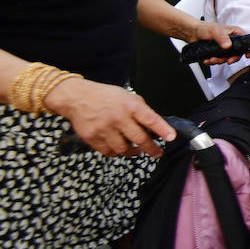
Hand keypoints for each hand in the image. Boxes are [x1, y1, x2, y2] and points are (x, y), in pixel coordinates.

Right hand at [44, 78, 175, 157]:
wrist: (78, 98)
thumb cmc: (105, 97)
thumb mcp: (128, 96)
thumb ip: (141, 110)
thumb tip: (155, 125)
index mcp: (129, 105)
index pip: (150, 119)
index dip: (162, 129)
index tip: (171, 137)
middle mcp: (118, 117)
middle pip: (139, 138)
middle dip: (151, 148)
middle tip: (157, 152)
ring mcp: (104, 129)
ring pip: (124, 149)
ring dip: (133, 152)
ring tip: (137, 149)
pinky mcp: (93, 138)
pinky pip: (109, 152)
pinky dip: (116, 152)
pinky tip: (119, 146)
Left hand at [185, 20, 243, 66]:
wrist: (193, 33)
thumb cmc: (205, 28)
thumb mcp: (215, 31)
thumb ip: (222, 38)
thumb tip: (228, 46)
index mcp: (235, 33)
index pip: (246, 42)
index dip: (248, 49)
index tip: (246, 56)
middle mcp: (232, 41)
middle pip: (237, 53)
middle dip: (230, 58)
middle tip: (226, 60)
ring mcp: (225, 48)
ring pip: (227, 58)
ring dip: (219, 61)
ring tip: (211, 59)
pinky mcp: (218, 54)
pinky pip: (219, 61)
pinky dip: (213, 62)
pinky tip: (208, 59)